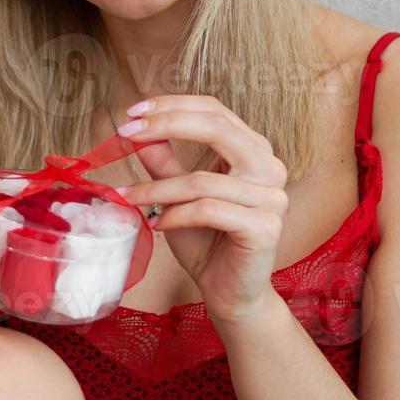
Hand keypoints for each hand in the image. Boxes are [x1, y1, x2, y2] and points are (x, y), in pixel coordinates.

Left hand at [113, 95, 289, 322]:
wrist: (229, 293)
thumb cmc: (205, 242)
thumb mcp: (176, 195)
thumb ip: (163, 162)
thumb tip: (136, 127)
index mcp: (253, 151)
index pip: (215, 111)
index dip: (172, 106)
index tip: (132, 112)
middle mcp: (270, 167)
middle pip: (217, 128)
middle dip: (166, 125)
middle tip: (126, 132)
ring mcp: (272, 197)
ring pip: (202, 180)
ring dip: (156, 189)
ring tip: (128, 197)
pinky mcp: (266, 226)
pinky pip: (208, 210)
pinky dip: (174, 216)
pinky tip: (155, 224)